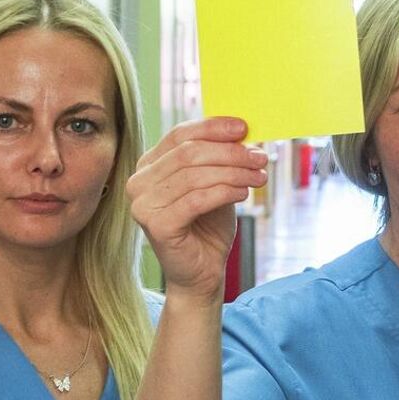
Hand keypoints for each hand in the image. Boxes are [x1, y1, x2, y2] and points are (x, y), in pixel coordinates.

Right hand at [127, 118, 267, 300]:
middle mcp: (139, 182)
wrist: (202, 272)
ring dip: (234, 172)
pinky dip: (224, 192)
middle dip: (230, 152)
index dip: (213, 127)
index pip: (180, 134)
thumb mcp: (215, 182)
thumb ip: (219, 157)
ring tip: (258, 176)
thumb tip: (242, 131)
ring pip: (194, 175)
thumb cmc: (207, 226)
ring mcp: (143, 205)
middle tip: (259, 157)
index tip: (244, 127)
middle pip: (189, 153)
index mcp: (149, 165)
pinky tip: (244, 193)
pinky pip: (196, 200)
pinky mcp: (156, 225)